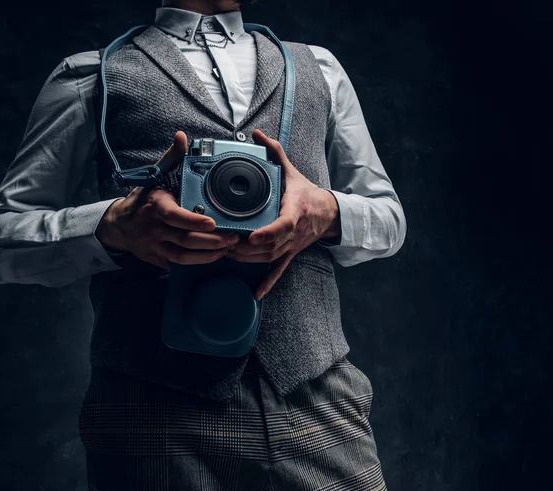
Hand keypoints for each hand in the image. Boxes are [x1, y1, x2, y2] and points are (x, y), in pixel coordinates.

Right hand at [95, 131, 239, 269]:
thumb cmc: (143, 200)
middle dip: (212, 242)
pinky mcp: (158, 260)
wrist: (118, 225)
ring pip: (184, 257)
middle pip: (185, 240)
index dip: (194, 221)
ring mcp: (156, 247)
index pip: (175, 217)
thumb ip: (172, 158)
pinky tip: (214, 256)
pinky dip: (198, 262)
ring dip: (208, 255)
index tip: (213, 222)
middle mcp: (155, 229)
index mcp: (156, 207)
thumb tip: (182, 137)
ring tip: (227, 248)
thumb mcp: (154, 176)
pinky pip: (179, 265)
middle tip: (233, 238)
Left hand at [227, 128, 339, 300]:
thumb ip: (274, 153)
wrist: (329, 214)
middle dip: (246, 247)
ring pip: (268, 258)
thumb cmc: (307, 194)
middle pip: (269, 246)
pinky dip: (268, 283)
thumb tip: (256, 134)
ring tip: (226, 253)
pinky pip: (279, 271)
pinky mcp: (290, 254)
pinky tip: (256, 295)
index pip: (283, 225)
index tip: (251, 236)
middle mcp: (293, 232)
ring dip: (248, 259)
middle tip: (224, 243)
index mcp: (295, 211)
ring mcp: (291, 246)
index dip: (268, 233)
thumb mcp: (292, 172)